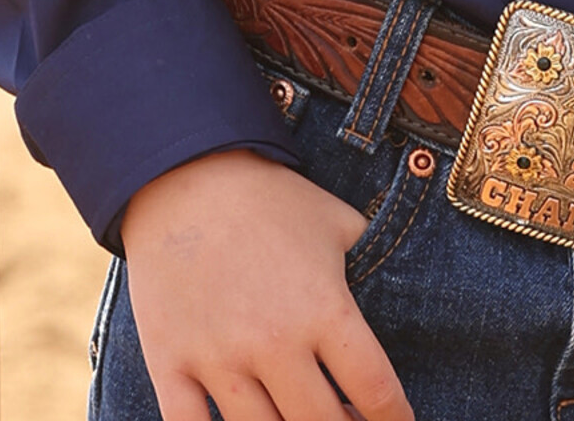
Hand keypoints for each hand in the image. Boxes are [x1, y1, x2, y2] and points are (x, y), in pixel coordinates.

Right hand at [120, 149, 413, 420]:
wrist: (184, 176)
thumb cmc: (270, 199)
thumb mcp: (337, 221)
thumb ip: (371, 264)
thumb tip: (402, 288)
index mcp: (324, 307)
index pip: (374, 388)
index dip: (395, 416)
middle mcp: (274, 342)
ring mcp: (218, 359)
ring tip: (300, 420)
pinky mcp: (170, 365)